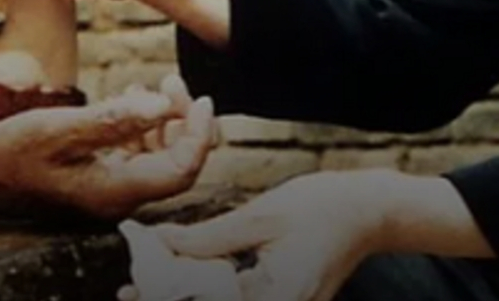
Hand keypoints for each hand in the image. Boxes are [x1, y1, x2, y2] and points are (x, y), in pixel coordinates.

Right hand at [0, 75, 216, 219]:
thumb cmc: (10, 153)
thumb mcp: (58, 129)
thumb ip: (113, 120)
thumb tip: (162, 107)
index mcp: (114, 193)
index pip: (181, 171)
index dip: (199, 134)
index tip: (200, 97)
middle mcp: (117, 200)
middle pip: (175, 167)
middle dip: (183, 123)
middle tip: (172, 83)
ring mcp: (108, 193)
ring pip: (157, 161)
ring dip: (163, 124)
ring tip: (153, 87)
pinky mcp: (97, 182)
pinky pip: (134, 158)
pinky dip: (140, 129)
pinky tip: (130, 100)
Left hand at [123, 171, 397, 300]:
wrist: (370, 210)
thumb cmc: (321, 207)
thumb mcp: (259, 217)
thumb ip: (208, 238)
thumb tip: (160, 244)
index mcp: (276, 297)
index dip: (165, 298)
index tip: (131, 288)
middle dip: (171, 300)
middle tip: (129, 290)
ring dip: (187, 296)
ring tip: (146, 284)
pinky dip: (211, 292)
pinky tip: (185, 277)